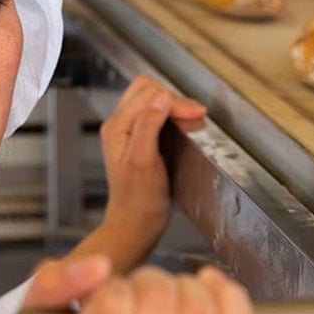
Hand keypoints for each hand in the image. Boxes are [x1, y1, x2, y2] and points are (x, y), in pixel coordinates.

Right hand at [32, 266, 251, 313]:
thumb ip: (52, 287)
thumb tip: (98, 267)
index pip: (113, 307)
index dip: (116, 286)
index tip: (112, 295)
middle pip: (159, 305)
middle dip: (153, 280)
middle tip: (143, 290)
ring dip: (188, 287)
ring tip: (171, 295)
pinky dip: (230, 301)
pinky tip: (211, 291)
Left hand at [98, 75, 206, 250]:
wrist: (136, 223)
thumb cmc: (139, 199)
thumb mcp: (144, 160)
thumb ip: (149, 125)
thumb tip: (162, 98)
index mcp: (117, 126)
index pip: (149, 95)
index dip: (175, 102)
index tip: (196, 114)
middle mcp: (120, 124)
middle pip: (149, 90)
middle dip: (175, 99)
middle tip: (195, 115)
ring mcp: (128, 131)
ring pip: (152, 99)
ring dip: (174, 104)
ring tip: (192, 117)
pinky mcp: (139, 139)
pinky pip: (155, 114)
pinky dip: (172, 114)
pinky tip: (183, 124)